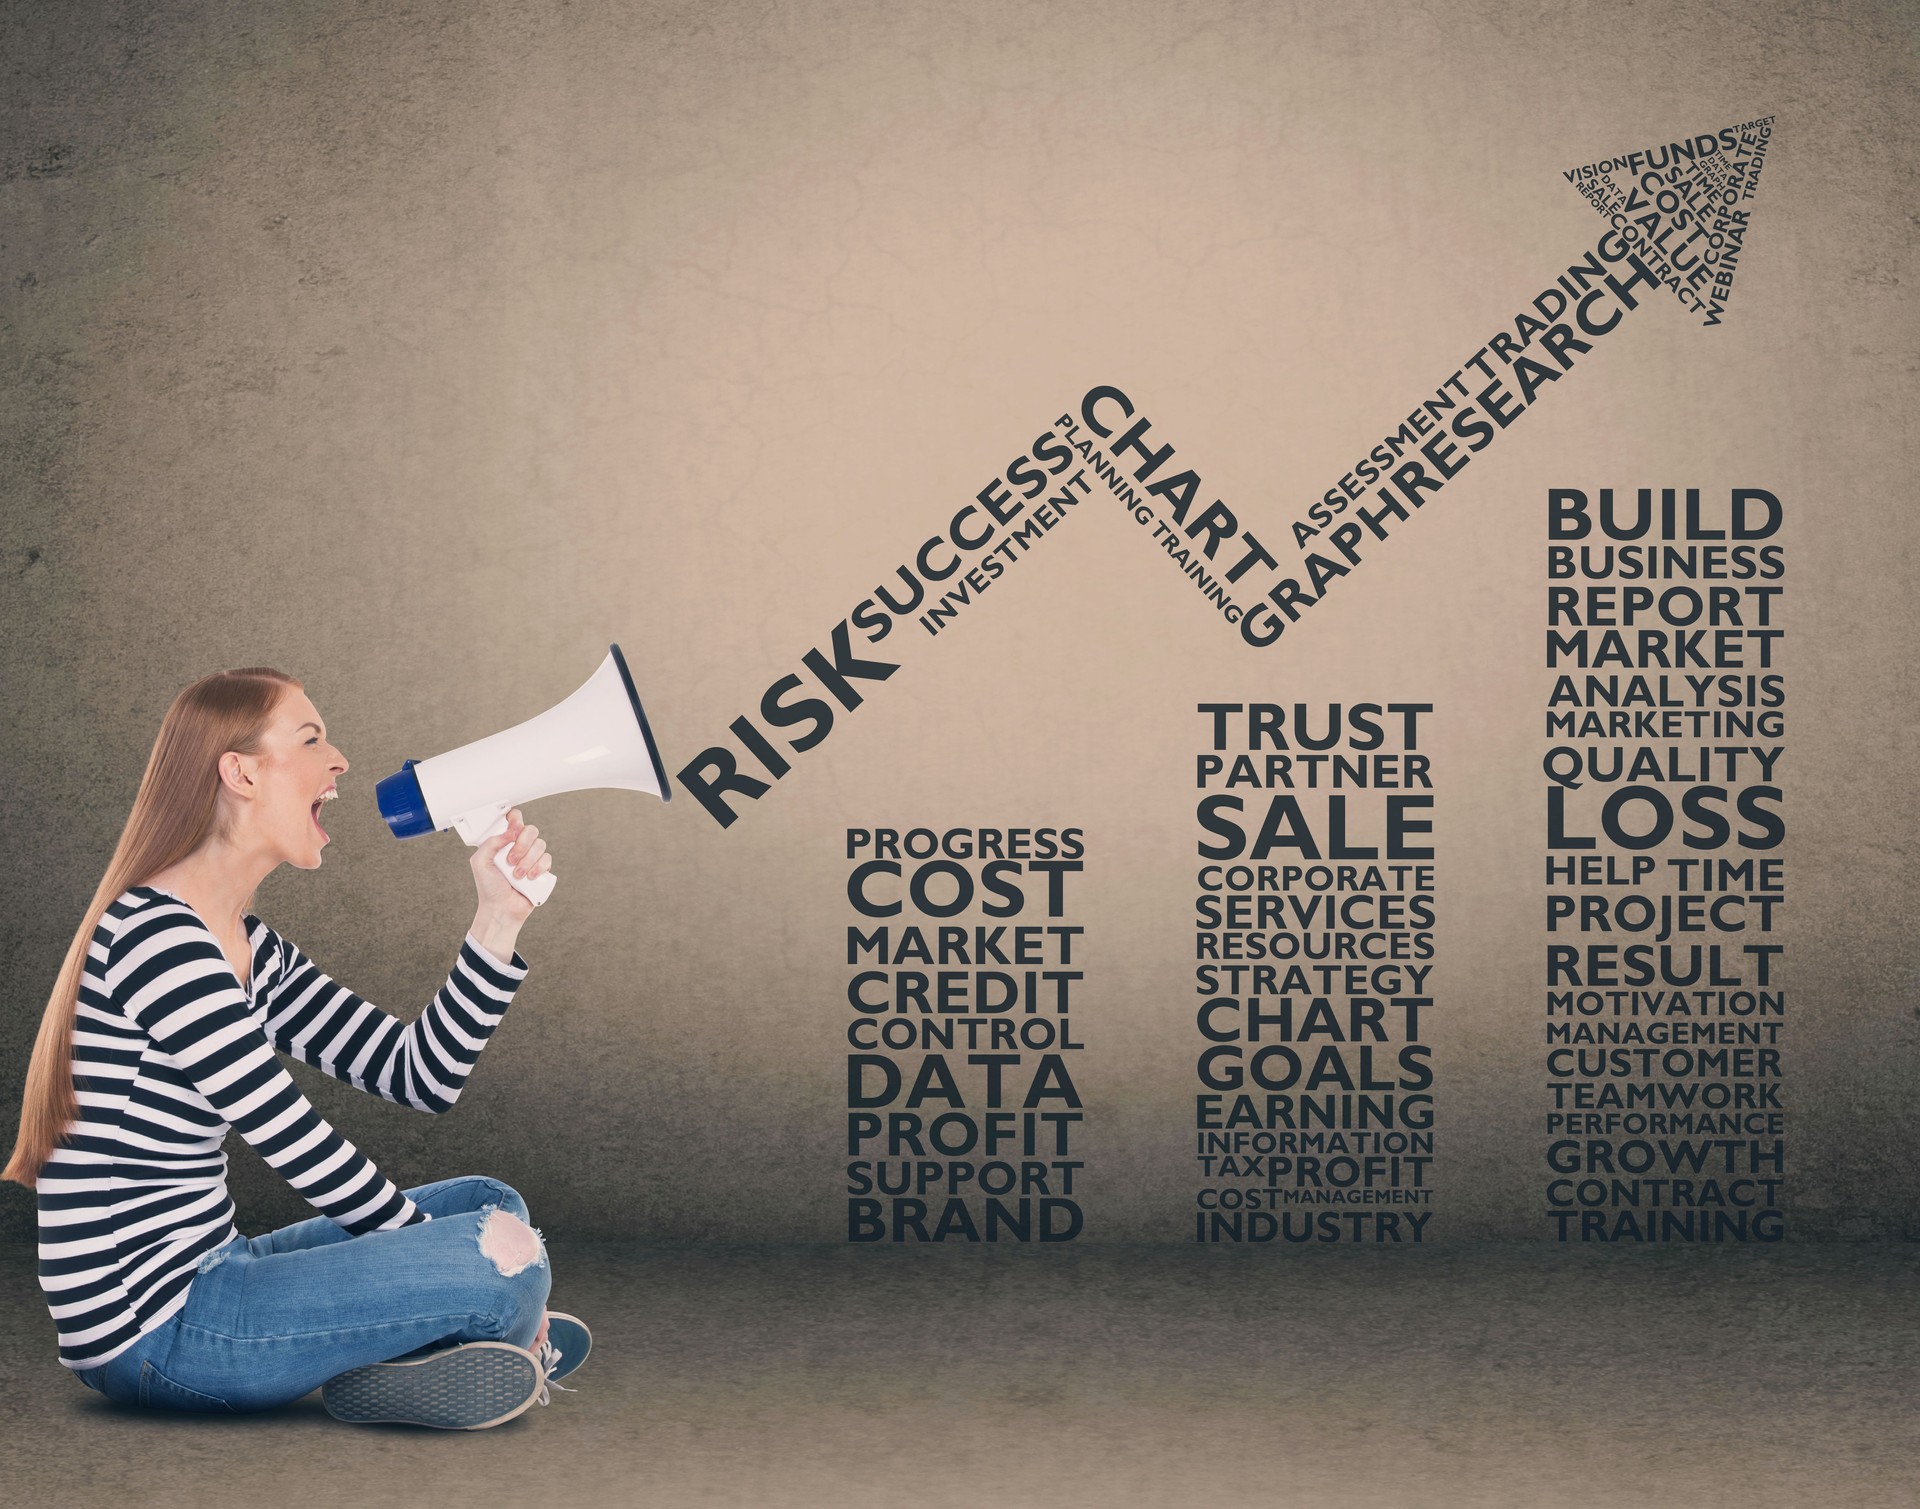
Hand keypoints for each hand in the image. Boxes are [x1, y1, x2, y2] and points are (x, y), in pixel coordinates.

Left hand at [470, 810, 549, 941]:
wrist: (501, 908)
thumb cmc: (489, 887)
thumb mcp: (480, 861)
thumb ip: (491, 842)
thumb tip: (511, 831)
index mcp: (503, 841)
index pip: (514, 820)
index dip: (516, 820)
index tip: (512, 829)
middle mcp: (519, 846)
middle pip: (531, 830)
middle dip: (522, 845)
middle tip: (510, 860)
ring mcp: (531, 857)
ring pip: (540, 845)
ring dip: (527, 861)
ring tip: (517, 875)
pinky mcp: (542, 869)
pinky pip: (547, 859)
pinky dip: (538, 868)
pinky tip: (529, 878)